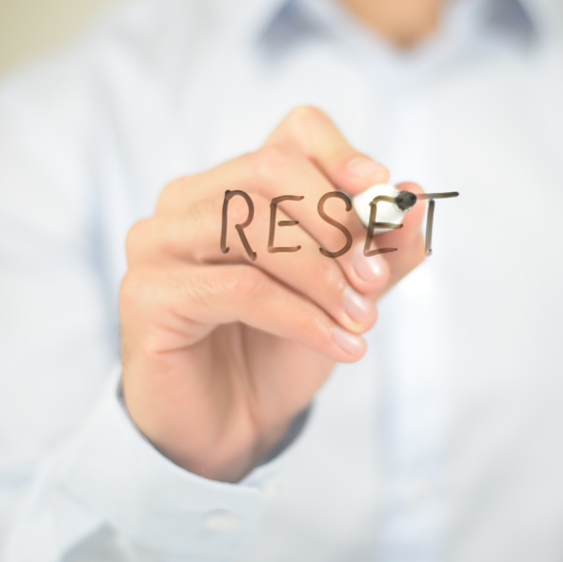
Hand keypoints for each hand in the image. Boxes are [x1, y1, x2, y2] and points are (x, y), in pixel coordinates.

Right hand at [119, 107, 427, 481]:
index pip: (292, 134)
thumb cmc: (279, 350)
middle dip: (335, 221)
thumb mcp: (345, 295)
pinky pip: (238, 288)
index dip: (341, 156)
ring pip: (252, 227)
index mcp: (235, 185)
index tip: (383, 198)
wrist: (232, 427)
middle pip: (269, 168)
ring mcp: (157, 242)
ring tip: (361, 321)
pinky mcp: (145, 294)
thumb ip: (380, 250)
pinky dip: (301, 316)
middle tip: (375, 278)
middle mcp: (188, 201)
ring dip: (322, 276)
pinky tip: (339, 345)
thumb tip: (416, 197)